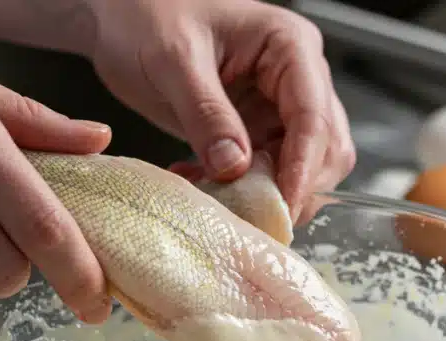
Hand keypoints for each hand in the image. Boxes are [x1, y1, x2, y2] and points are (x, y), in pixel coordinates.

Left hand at [87, 0, 355, 221]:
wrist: (120, 16)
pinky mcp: (254, 129)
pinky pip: (265, 171)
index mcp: (290, 46)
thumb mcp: (173, 61)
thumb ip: (206, 113)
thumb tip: (235, 167)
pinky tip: (203, 185)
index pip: (314, 117)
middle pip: (324, 148)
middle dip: (295, 186)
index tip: (283, 206)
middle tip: (253, 216)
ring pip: (300, 166)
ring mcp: (277, 105)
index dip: (303, 168)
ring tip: (219, 199)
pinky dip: (242, 190)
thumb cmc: (147, 16)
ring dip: (267, 193)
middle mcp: (296, 77)